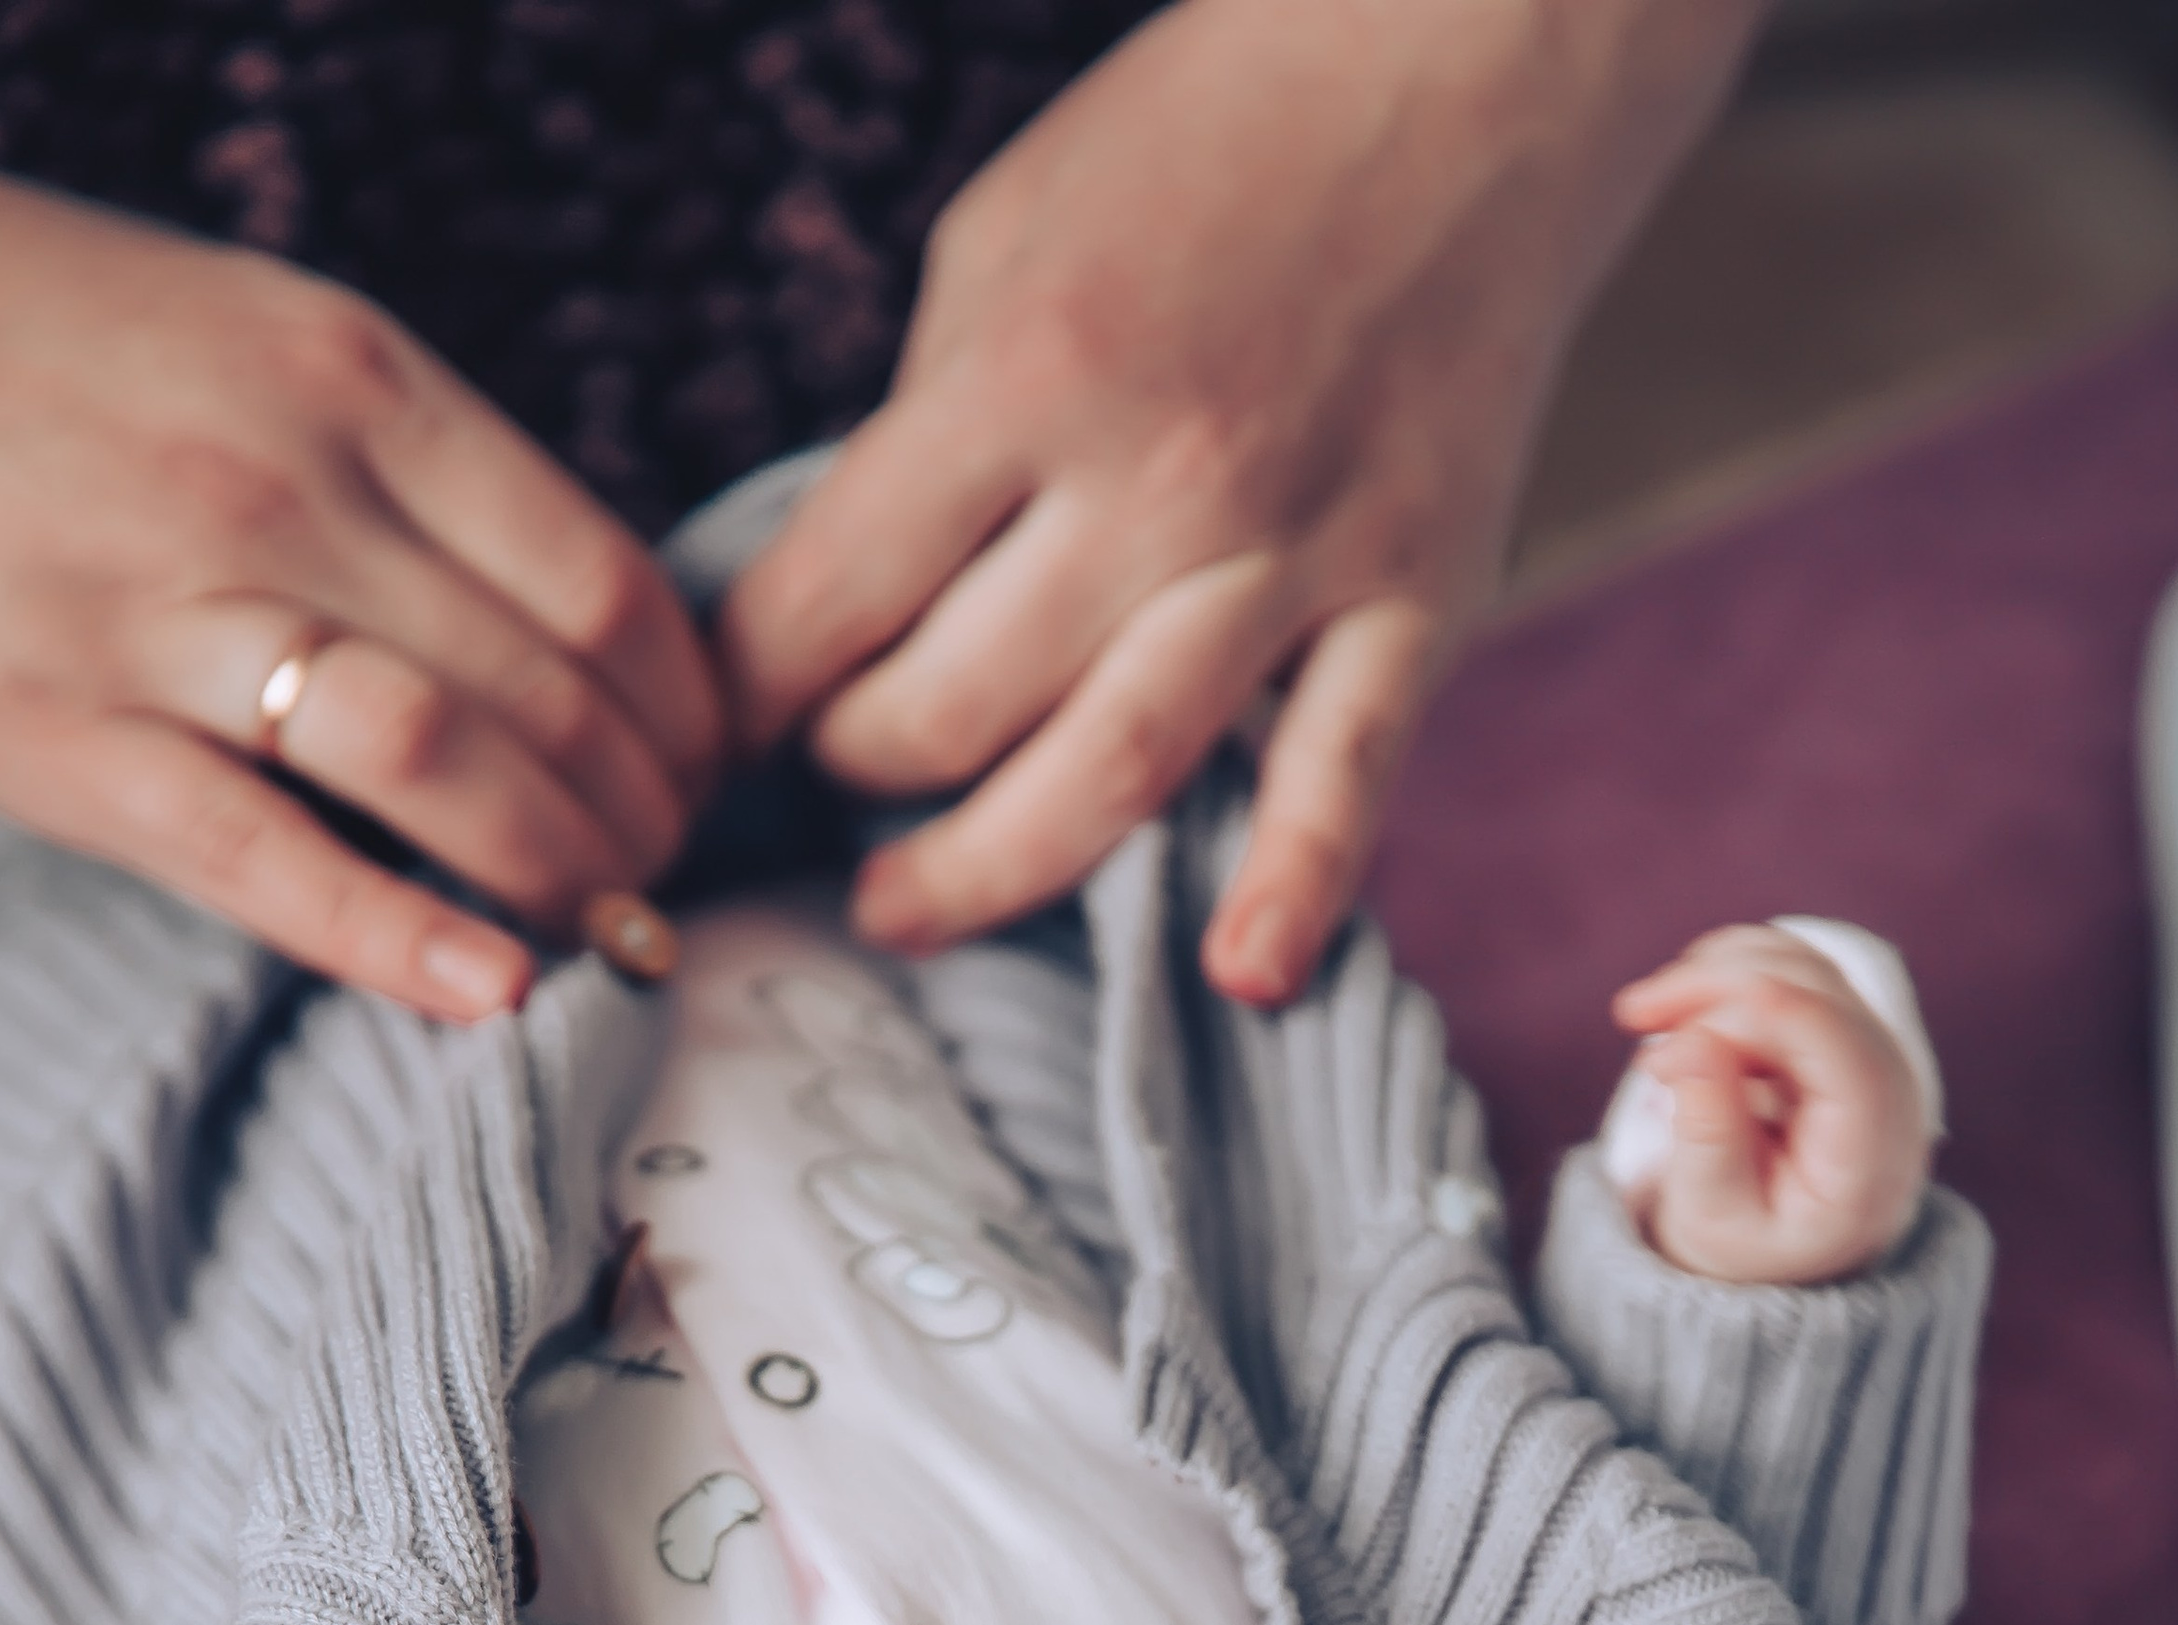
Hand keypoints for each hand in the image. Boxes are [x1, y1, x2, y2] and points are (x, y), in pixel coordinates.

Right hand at [0, 83, 719, 1020]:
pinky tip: (495, 991)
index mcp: (352, 377)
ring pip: (445, 764)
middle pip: (551, 690)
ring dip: (562, 872)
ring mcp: (166, 613)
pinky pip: (272, 862)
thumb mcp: (262, 339)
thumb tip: (587, 637)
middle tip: (662, 871)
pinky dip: (405, 938)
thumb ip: (415, 470)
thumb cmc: (46, 348)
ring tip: (601, 925)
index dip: (689, 709)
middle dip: (647, 812)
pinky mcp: (66, 736)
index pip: (605, 580)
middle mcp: (278, 484)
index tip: (702, 770)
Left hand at [718, 0, 1759, 1004]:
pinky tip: (1239, 979)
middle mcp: (1157, 481)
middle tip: (823, 784)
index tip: (708, 727)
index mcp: (1029, 372)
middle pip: (948, 712)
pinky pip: (1347, 778)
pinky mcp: (1415, 596)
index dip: (742, 686)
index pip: (832, 596)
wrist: (1468, 58)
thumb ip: (937, 424)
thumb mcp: (1009, 235)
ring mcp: (1295, 554)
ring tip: (903, 906)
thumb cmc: (1213, 135)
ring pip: (1109, 778)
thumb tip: (852, 595)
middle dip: (849, 770)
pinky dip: (1296, 891)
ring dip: (982, 872)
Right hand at [1610, 927, 1933, 1286]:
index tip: (1658, 1041)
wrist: (1775, 1253)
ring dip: (1717, 970)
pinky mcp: (1840, 1028)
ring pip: (1800, 965)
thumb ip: (1708, 1135)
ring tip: (1647, 1016)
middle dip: (1717, 985)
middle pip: (1812, 990)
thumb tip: (1691, 1043)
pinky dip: (1731, 970)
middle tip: (1633, 1014)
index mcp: (1870, 1149)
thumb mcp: (1711, 1217)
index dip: (1741, 1017)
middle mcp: (1888, 1086)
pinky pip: (1792, 968)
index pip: (1830, 1041)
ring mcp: (1869, 1049)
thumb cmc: (1745, 1244)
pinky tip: (1682, 1006)